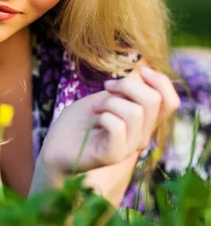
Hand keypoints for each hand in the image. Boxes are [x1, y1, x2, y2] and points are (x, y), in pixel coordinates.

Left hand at [29, 66, 179, 194]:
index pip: (171, 102)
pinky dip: (103, 115)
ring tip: (96, 108)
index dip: (160, 81)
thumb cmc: (78, 122)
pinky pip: (117, 126)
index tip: (140, 71)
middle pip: (154, 100)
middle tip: (106, 88)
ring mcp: (128, 148)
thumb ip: (126, 89)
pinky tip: (94, 120)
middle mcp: (141, 136)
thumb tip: (144, 69)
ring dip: (110, 101)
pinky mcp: (112, 155)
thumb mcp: (105, 97)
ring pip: (135, 112)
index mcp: (144, 122)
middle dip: (127, 85)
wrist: (55, 149)